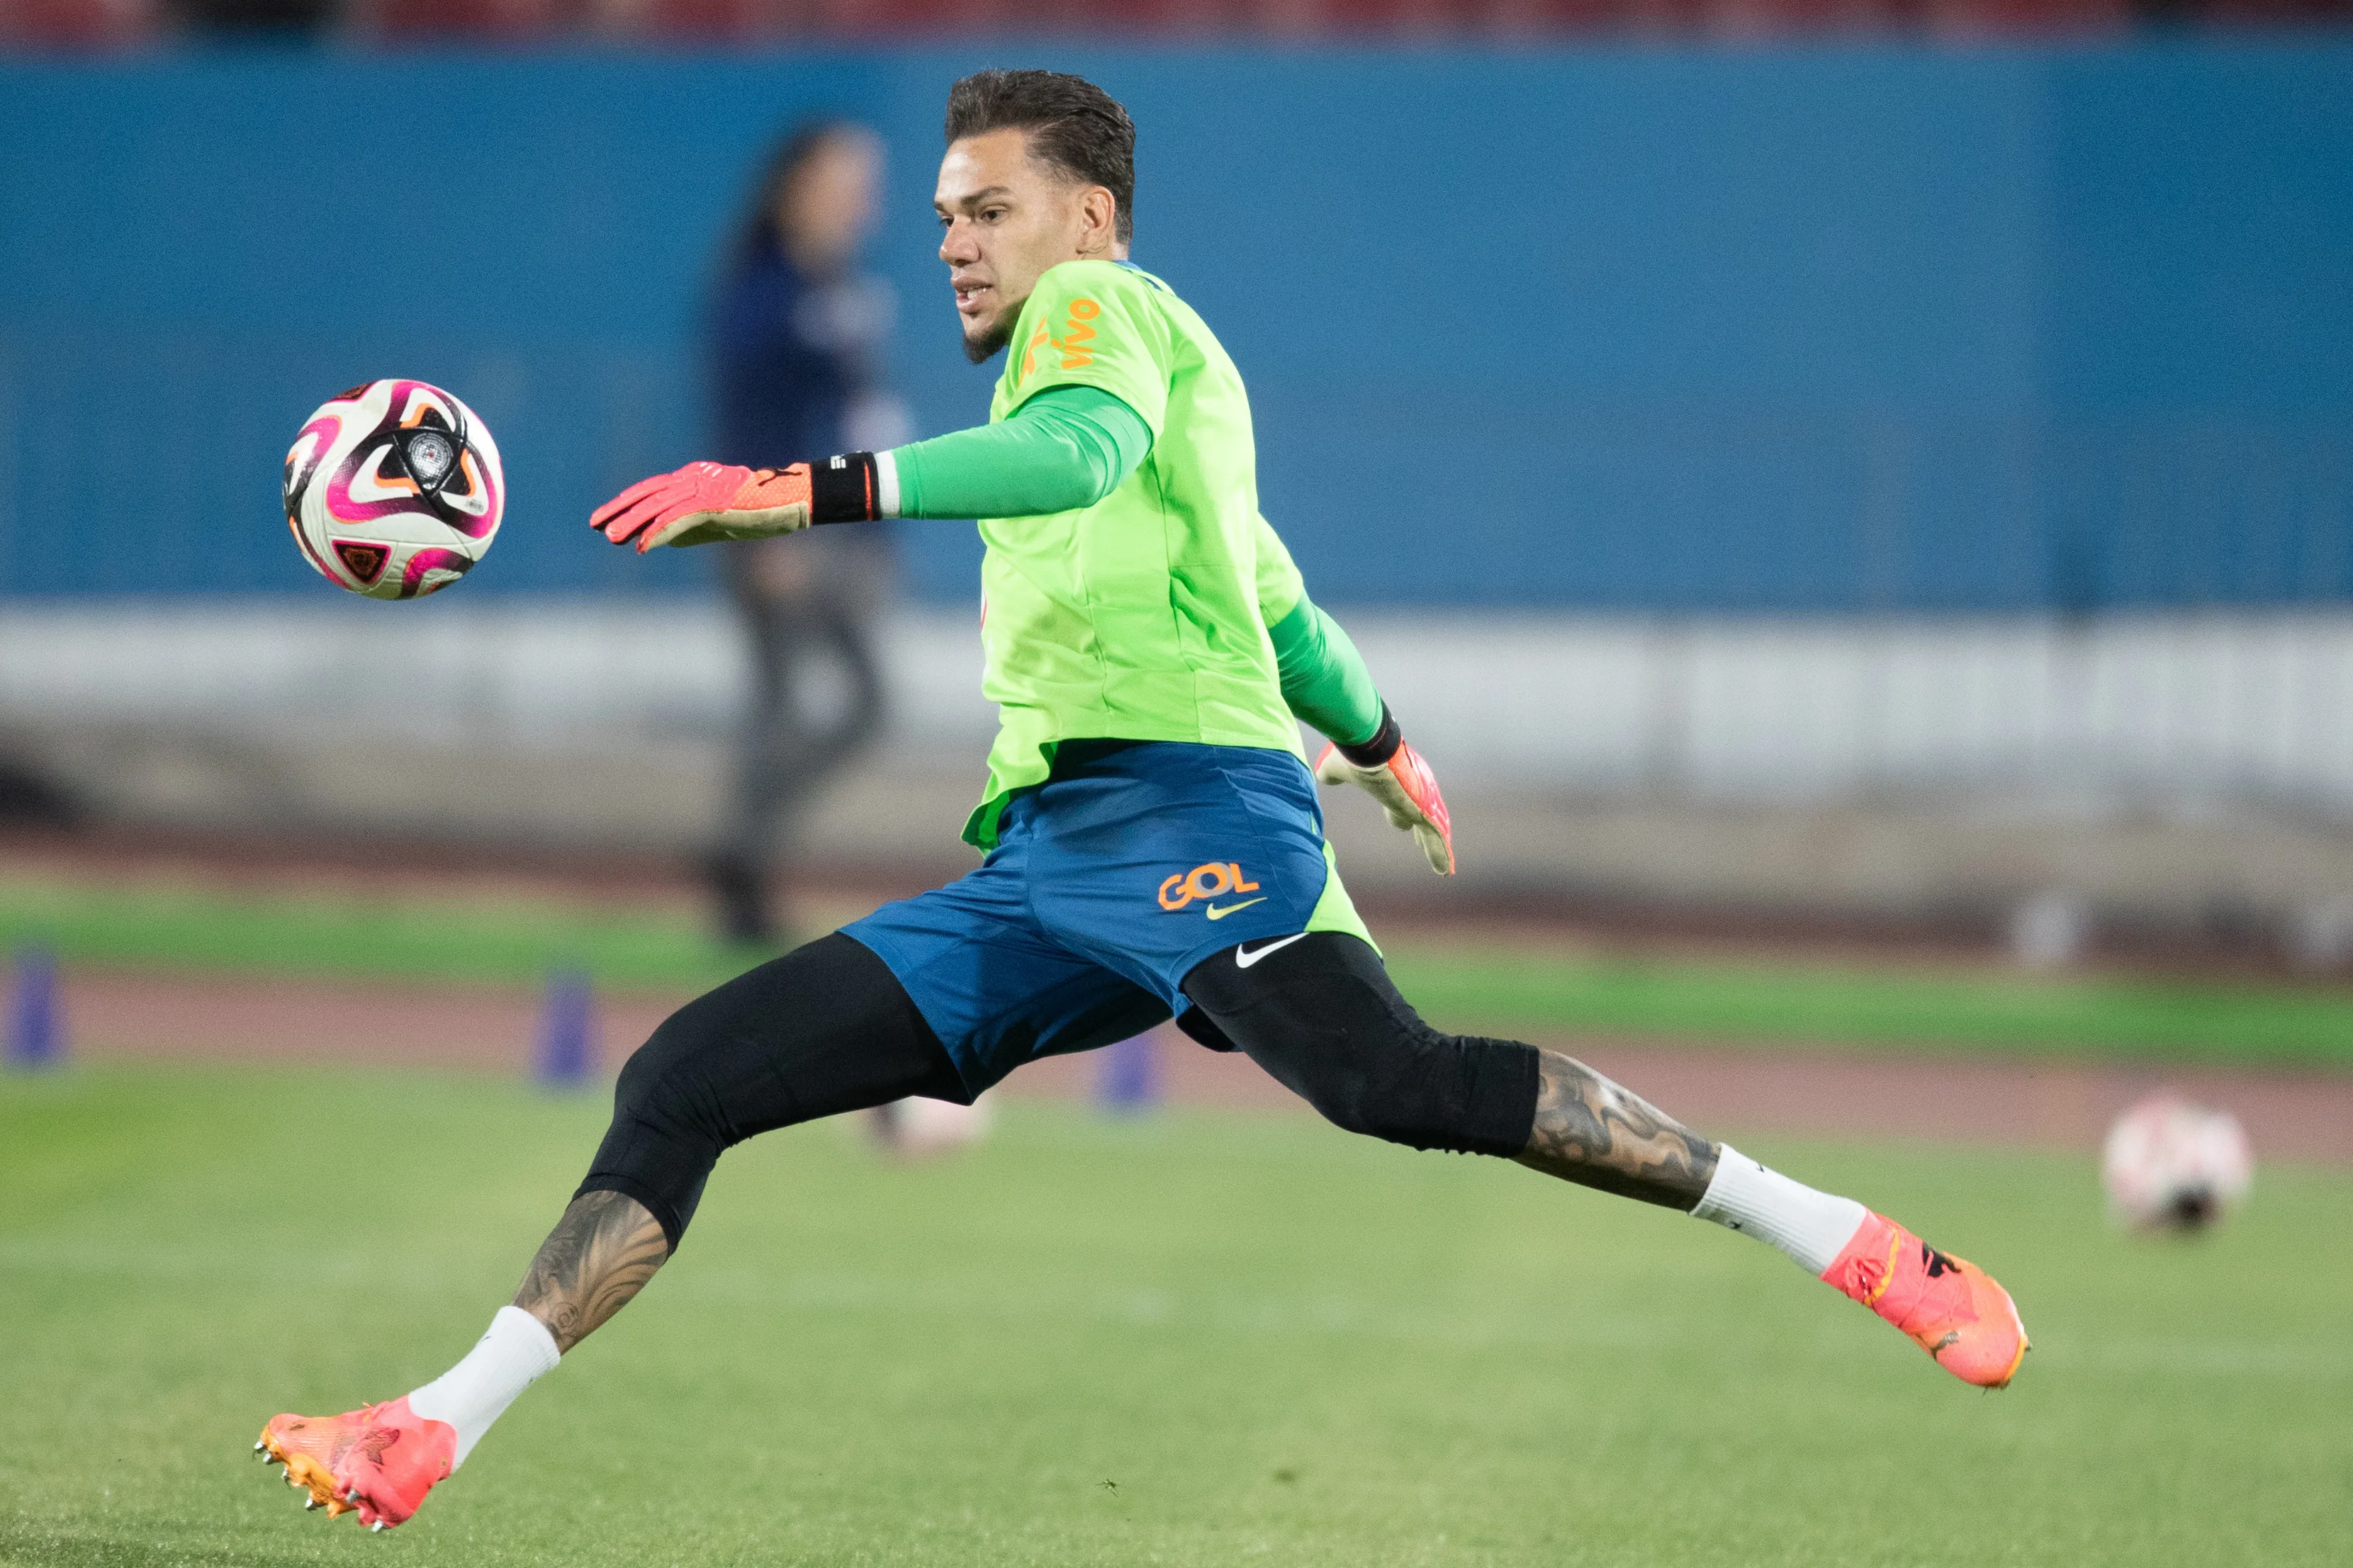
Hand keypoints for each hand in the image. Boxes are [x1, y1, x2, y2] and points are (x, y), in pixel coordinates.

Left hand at [590, 461, 812, 551]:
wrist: (788, 500)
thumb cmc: (760, 510)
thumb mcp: (718, 516)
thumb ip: (688, 524)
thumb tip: (660, 538)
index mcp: (694, 479)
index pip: (652, 489)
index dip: (627, 503)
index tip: (605, 517)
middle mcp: (693, 479)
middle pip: (647, 494)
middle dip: (619, 510)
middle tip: (595, 524)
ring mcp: (702, 489)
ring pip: (657, 506)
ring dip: (632, 522)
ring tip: (610, 536)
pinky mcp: (710, 503)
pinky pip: (676, 519)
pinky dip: (656, 532)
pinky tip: (641, 546)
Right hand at [1315, 739, 1454, 874]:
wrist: (1369, 747)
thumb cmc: (1353, 754)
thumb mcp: (1337, 766)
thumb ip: (1332, 773)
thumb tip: (1322, 775)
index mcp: (1393, 782)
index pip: (1399, 803)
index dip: (1398, 815)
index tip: (1402, 824)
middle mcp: (1411, 791)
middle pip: (1420, 817)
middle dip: (1422, 832)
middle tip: (1422, 843)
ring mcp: (1420, 802)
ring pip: (1432, 831)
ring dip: (1435, 848)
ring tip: (1444, 867)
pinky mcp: (1423, 812)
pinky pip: (1435, 838)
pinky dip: (1440, 855)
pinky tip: (1445, 871)